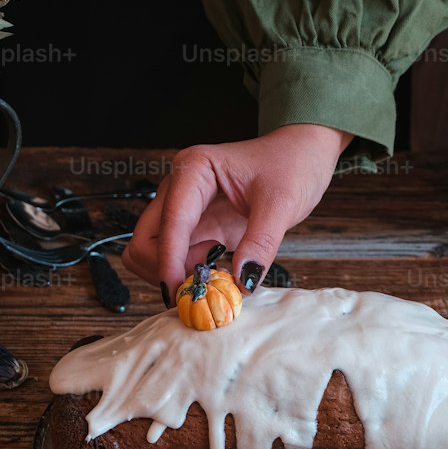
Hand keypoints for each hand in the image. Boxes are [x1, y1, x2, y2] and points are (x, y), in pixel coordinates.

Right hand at [122, 124, 352, 301]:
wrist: (303, 156)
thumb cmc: (292, 165)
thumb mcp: (282, 203)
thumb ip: (261, 243)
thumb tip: (241, 282)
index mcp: (194, 170)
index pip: (170, 222)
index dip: (169, 261)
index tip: (179, 292)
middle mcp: (180, 189)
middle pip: (144, 240)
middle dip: (165, 269)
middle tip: (204, 281)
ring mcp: (185, 210)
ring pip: (152, 253)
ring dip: (174, 273)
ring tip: (215, 272)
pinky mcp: (197, 229)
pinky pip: (175, 259)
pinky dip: (186, 274)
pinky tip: (217, 271)